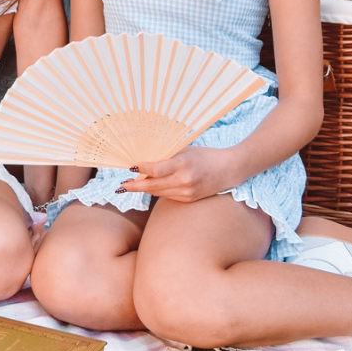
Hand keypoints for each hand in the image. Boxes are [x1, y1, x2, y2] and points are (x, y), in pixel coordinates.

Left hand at [120, 146, 245, 203]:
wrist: (229, 169)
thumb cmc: (206, 156)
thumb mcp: (186, 150)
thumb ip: (167, 156)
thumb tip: (145, 161)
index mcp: (183, 164)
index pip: (155, 170)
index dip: (140, 169)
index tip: (130, 167)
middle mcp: (184, 181)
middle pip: (153, 185)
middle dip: (135, 185)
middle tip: (122, 184)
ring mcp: (186, 193)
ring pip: (158, 192)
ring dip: (144, 189)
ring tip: (131, 186)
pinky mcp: (188, 200)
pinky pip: (167, 196)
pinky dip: (157, 191)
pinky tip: (149, 187)